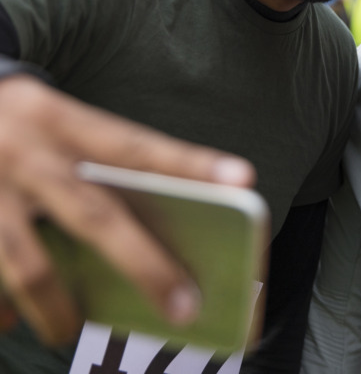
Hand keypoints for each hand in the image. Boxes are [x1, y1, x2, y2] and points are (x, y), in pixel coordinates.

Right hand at [0, 75, 254, 344]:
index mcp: (67, 122)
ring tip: (71, 332)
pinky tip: (13, 320)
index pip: (138, 146)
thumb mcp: (60, 122)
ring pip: (32, 266)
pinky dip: (3, 309)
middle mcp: (32, 154)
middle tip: (185, 307)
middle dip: (145, 267)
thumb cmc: (22, 123)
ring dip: (59, 310)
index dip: (191, 163)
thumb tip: (149, 231)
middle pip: (96, 218)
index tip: (243, 179)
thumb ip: (99, 164)